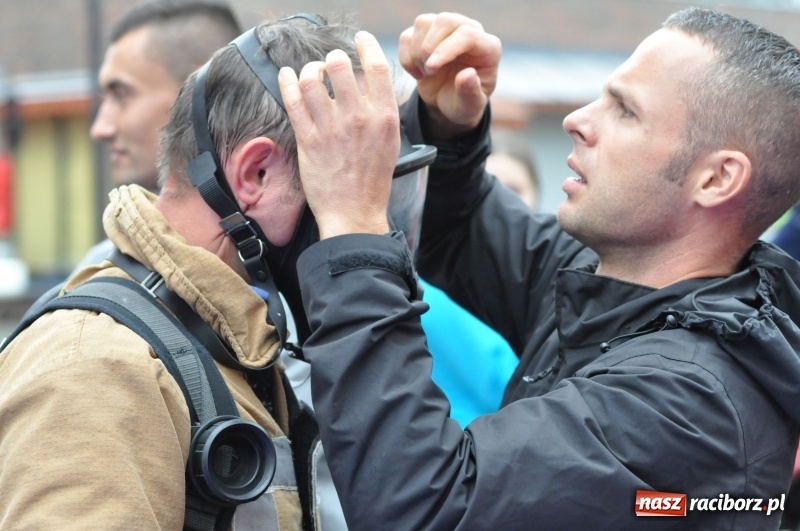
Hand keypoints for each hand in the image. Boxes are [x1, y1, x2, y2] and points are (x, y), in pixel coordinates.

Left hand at [278, 31, 399, 239]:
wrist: (354, 213)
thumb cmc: (372, 180)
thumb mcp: (389, 142)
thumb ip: (381, 112)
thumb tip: (368, 85)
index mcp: (384, 117)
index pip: (376, 66)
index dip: (365, 45)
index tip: (359, 39)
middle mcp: (358, 118)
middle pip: (340, 65)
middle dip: (332, 59)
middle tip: (329, 65)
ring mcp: (331, 128)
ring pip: (312, 79)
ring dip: (309, 70)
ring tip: (310, 74)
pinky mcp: (308, 140)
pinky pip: (293, 100)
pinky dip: (287, 82)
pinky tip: (287, 76)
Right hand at [399, 12, 500, 138]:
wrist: (449, 103)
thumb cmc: (464, 103)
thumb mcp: (471, 106)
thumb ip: (471, 92)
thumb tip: (467, 74)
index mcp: (488, 47)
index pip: (467, 34)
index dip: (446, 48)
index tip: (432, 68)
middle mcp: (469, 31)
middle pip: (445, 20)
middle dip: (429, 47)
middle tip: (429, 71)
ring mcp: (446, 31)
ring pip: (424, 22)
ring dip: (417, 51)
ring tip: (425, 73)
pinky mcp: (425, 35)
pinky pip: (407, 35)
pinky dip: (406, 56)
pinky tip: (417, 72)